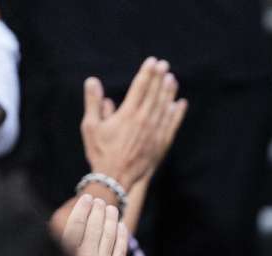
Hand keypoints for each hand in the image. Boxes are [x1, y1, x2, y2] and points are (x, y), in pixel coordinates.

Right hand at [60, 196, 128, 255]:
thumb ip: (59, 254)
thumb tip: (62, 234)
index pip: (76, 225)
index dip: (83, 209)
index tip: (87, 199)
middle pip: (95, 228)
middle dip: (98, 211)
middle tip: (100, 200)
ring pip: (108, 237)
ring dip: (111, 220)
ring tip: (112, 209)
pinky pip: (119, 251)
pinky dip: (120, 236)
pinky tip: (121, 227)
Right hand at [81, 57, 187, 189]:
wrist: (115, 178)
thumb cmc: (100, 152)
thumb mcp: (91, 126)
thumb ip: (93, 102)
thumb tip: (92, 81)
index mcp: (128, 114)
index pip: (140, 87)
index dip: (147, 73)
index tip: (152, 62)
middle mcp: (144, 121)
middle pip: (155, 94)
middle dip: (160, 78)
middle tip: (164, 65)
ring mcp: (155, 132)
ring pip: (165, 107)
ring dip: (169, 92)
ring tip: (172, 79)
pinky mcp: (161, 143)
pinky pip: (171, 124)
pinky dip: (177, 113)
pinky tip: (180, 104)